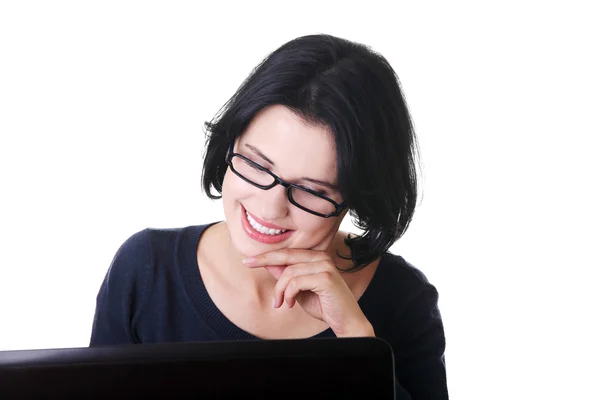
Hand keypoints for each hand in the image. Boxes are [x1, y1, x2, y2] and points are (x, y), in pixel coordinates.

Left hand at [242, 249, 374, 337]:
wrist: (345, 321)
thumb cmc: (323, 305)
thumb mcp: (299, 289)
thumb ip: (286, 276)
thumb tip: (267, 263)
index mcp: (316, 257)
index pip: (287, 252)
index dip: (266, 255)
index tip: (248, 260)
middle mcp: (321, 257)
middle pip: (286, 255)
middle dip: (264, 260)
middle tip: (247, 265)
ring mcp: (325, 266)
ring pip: (289, 272)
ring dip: (280, 290)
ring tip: (280, 303)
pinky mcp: (325, 278)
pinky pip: (296, 282)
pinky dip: (288, 294)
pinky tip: (290, 304)